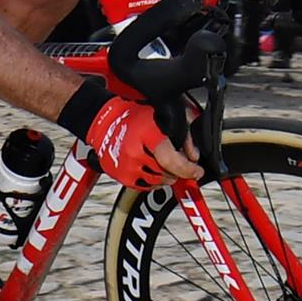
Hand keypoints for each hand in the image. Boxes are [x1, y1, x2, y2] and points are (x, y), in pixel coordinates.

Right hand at [86, 95, 200, 190]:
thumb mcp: (167, 114)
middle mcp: (134, 153)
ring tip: (167, 166)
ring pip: (156, 182)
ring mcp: (125, 166)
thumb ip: (185, 135)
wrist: (104, 120)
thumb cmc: (135, 114)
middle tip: (181, 165)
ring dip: (166, 177)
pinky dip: (153, 182)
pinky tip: (154, 170)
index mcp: (146, 135)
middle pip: (166, 174)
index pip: (171, 161)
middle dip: (178, 172)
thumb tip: (193, 156)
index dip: (188, 169)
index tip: (197, 172)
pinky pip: (143, 186)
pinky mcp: (119, 175)